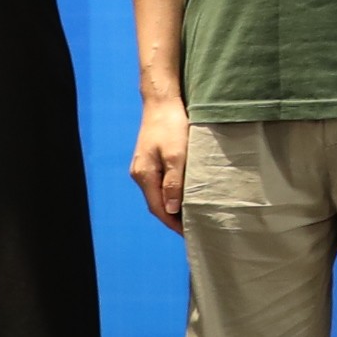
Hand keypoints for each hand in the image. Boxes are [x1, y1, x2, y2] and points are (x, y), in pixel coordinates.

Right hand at [130, 96, 188, 228]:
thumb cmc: (171, 125)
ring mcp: (144, 167)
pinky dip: (173, 193)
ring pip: (159, 194)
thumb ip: (174, 182)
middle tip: (195, 229)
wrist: (162, 101)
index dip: (173, 224)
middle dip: (174, 219)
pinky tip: (186, 194)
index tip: (190, 235)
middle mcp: (140, 174)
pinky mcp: (151, 160)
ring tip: (193, 216)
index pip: (158, 208)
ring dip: (174, 206)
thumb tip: (173, 209)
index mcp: (144, 175)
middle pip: (157, 204)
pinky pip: (161, 183)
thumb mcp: (177, 154)